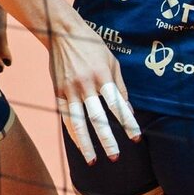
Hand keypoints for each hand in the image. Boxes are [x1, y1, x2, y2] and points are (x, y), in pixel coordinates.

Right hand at [48, 23, 140, 164]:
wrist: (63, 34)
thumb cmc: (92, 47)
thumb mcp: (112, 61)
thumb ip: (120, 85)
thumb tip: (128, 109)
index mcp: (103, 75)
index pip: (118, 104)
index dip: (128, 122)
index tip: (136, 137)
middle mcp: (86, 84)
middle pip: (98, 117)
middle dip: (107, 139)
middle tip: (115, 156)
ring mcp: (69, 90)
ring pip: (78, 122)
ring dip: (86, 144)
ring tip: (93, 160)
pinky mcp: (57, 93)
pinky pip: (66, 117)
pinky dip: (73, 134)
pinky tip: (80, 146)